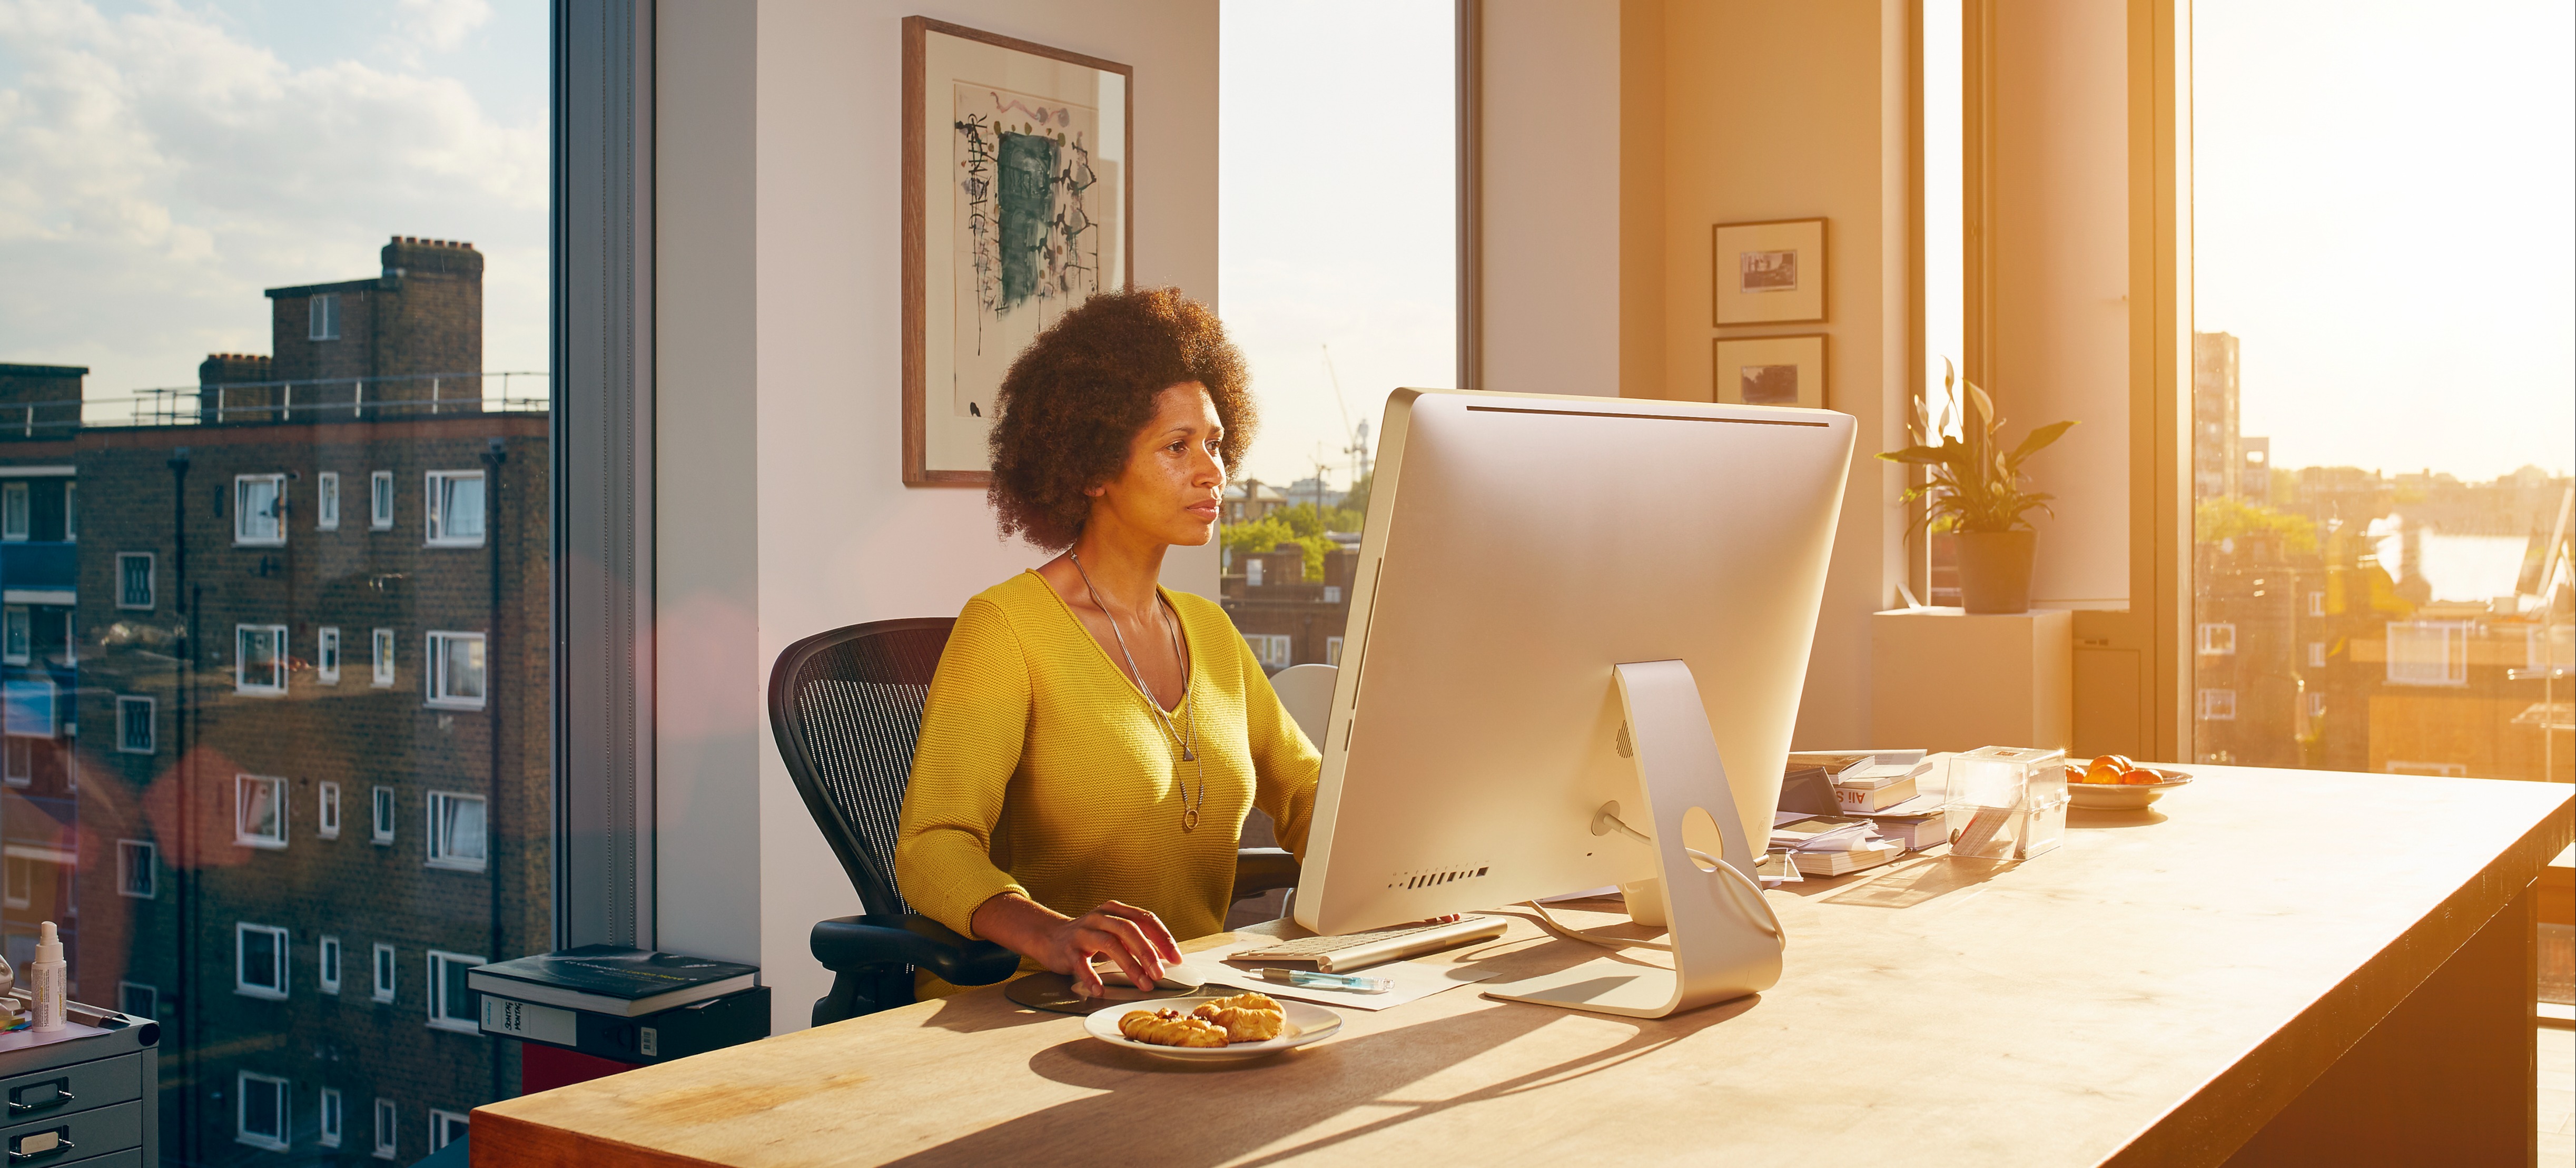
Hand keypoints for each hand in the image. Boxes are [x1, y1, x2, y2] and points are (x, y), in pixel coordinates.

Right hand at [971, 894, 1182, 997]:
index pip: (1145, 919)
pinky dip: (1091, 977)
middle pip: (1129, 929)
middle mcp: (1100, 916)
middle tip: (1160, 974)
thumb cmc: (1090, 937)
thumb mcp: (1114, 931)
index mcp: (1116, 910)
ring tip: (1143, 984)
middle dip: (1148, 952)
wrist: (1049, 936)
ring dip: (1130, 965)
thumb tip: (1167, 957)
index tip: (1177, 959)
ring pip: (1110, 944)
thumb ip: (1137, 939)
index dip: (1163, 938)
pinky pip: (1081, 963)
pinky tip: (1101, 991)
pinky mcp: (1067, 949)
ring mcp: (1083, 931)